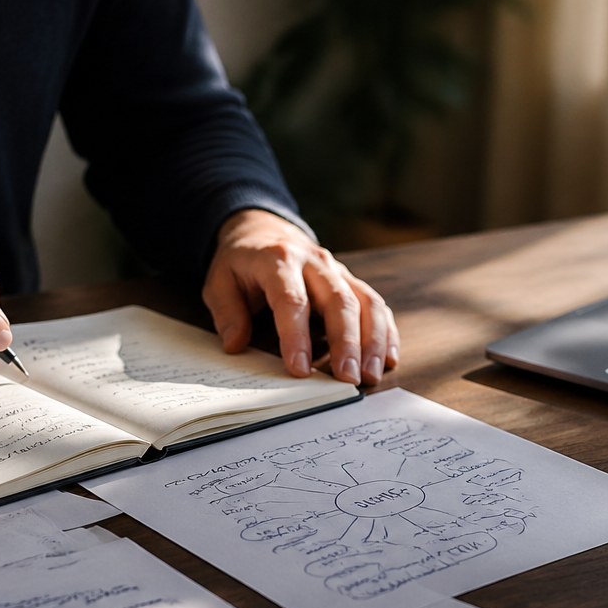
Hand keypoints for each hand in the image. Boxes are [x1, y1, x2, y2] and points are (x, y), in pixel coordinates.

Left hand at [203, 209, 398, 385]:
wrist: (263, 229)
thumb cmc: (241, 262)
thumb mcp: (219, 281)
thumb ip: (227, 313)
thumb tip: (236, 345)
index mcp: (278, 260)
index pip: (292, 300)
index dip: (296, 337)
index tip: (299, 370)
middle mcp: (315, 262)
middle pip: (338, 301)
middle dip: (346, 343)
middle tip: (348, 378)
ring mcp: (338, 270)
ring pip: (365, 302)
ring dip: (373, 340)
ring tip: (371, 374)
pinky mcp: (351, 281)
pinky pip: (376, 304)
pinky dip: (386, 332)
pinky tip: (388, 358)